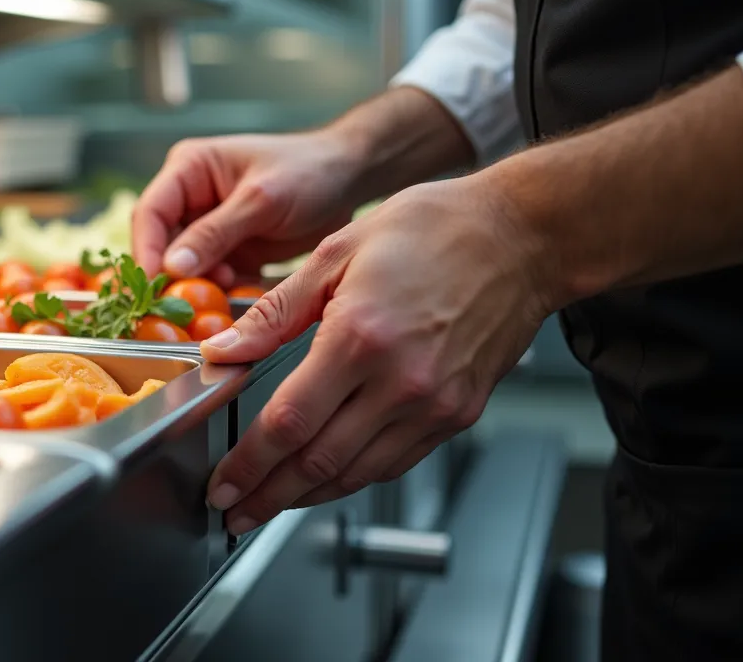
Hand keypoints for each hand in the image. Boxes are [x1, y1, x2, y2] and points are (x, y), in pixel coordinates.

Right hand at [132, 132, 367, 284]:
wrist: (350, 179)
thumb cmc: (308, 172)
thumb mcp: (260, 201)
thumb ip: (214, 234)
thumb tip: (171, 268)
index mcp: (189, 169)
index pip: (151, 213)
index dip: (146, 250)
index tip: (153, 285)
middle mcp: (191, 197)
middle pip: (161, 244)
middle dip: (170, 275)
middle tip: (181, 305)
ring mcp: (208, 227)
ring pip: (184, 266)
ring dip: (195, 287)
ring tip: (216, 301)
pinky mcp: (228, 251)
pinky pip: (211, 278)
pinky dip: (218, 292)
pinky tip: (235, 299)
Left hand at [199, 176, 555, 534]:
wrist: (521, 238)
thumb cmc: (434, 231)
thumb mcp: (336, 253)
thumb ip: (273, 312)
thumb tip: (222, 350)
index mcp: (359, 337)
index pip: (288, 423)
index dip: (249, 464)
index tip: (222, 484)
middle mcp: (400, 382)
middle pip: (318, 462)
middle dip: (268, 495)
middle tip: (234, 511)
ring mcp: (434, 404)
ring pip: (356, 473)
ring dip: (307, 496)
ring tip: (270, 503)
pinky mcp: (458, 414)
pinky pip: (394, 462)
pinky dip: (353, 477)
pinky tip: (324, 479)